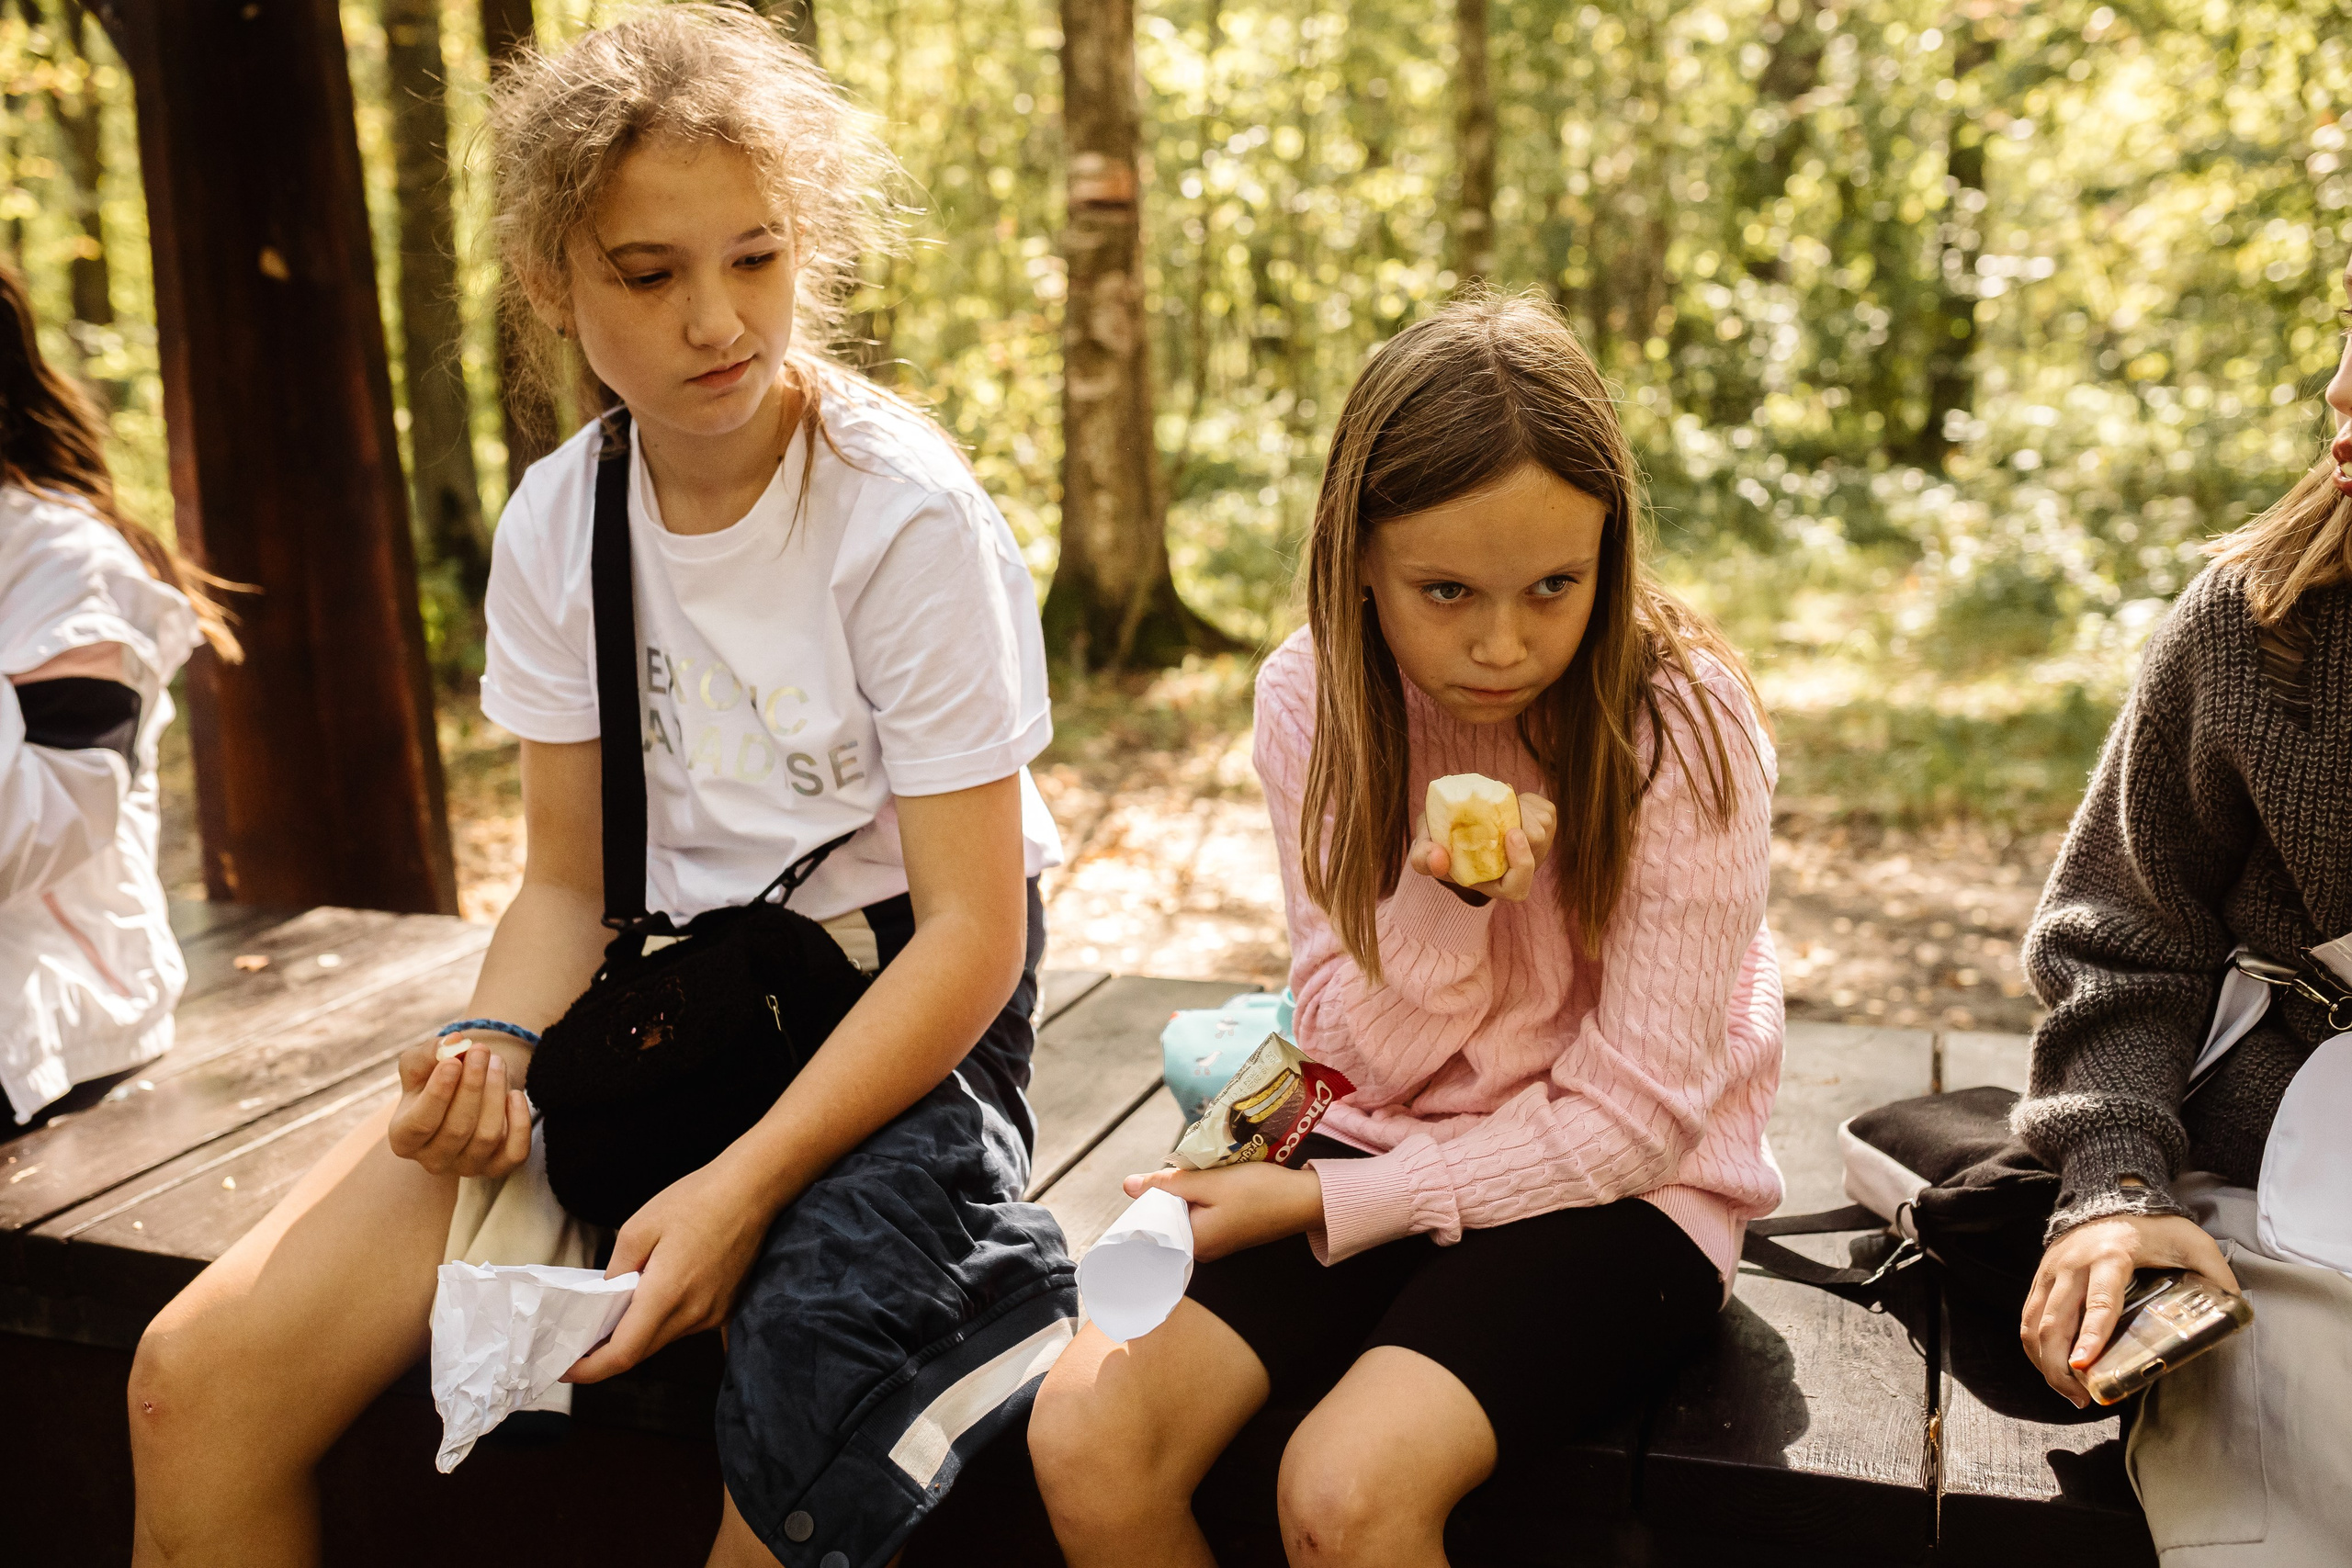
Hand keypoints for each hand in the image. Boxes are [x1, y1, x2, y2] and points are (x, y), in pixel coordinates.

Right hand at [387, 1040, 530, 1177]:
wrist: (463, 1094)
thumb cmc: (435, 1079)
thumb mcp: (421, 1063)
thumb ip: (430, 1052)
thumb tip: (454, 1042)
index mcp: (404, 1138)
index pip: (420, 1123)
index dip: (438, 1093)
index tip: (453, 1062)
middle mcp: (432, 1160)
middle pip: (457, 1129)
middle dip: (473, 1086)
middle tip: (481, 1050)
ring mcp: (466, 1167)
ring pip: (487, 1137)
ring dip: (496, 1094)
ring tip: (497, 1062)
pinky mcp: (497, 1168)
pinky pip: (515, 1152)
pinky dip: (519, 1122)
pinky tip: (515, 1095)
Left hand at [564, 1156, 778, 1382]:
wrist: (753, 1189)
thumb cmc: (697, 1199)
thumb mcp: (639, 1226)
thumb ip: (617, 1269)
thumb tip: (608, 1295)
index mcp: (666, 1295)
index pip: (623, 1354)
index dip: (590, 1369)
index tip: (565, 1368)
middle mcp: (693, 1314)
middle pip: (641, 1351)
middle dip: (607, 1354)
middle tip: (579, 1341)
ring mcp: (714, 1314)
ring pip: (664, 1338)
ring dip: (637, 1334)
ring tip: (615, 1311)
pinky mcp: (727, 1307)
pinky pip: (686, 1325)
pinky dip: (663, 1321)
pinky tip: (655, 1300)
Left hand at [1121, 1162, 1324, 1262]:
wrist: (1305, 1201)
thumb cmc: (1259, 1192)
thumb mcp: (1210, 1182)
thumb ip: (1169, 1183)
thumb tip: (1127, 1185)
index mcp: (1193, 1244)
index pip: (1151, 1227)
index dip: (1145, 1202)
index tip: (1148, 1181)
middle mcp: (1202, 1250)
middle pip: (1166, 1220)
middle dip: (1166, 1194)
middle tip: (1175, 1169)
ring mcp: (1216, 1243)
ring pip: (1184, 1214)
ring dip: (1184, 1192)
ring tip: (1192, 1172)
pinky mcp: (1227, 1232)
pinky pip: (1201, 1214)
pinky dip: (1199, 1196)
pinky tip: (1207, 1180)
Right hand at [1409, 793, 1557, 903]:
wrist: (1459, 823)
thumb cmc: (1440, 842)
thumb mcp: (1424, 849)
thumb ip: (1423, 858)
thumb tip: (1437, 858)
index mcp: (1495, 883)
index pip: (1518, 886)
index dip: (1521, 863)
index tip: (1512, 834)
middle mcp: (1521, 870)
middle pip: (1536, 844)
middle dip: (1517, 818)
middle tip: (1493, 804)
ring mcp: (1540, 848)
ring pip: (1542, 824)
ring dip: (1518, 807)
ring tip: (1494, 804)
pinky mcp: (1548, 827)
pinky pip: (1545, 810)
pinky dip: (1527, 800)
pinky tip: (1509, 802)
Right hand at [2021, 1213, 2239, 1406]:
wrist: (2110, 1194)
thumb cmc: (2155, 1225)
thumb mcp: (2193, 1243)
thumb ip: (2215, 1274)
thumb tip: (2236, 1311)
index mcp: (2111, 1257)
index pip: (2099, 1302)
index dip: (2090, 1336)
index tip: (2084, 1366)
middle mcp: (2073, 1265)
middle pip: (2054, 1322)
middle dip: (2060, 1366)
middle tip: (2081, 1397)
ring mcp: (2052, 1271)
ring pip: (2034, 1324)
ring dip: (2045, 1363)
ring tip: (2068, 1391)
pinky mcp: (2041, 1277)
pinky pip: (2029, 1318)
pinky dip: (2035, 1348)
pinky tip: (2052, 1369)